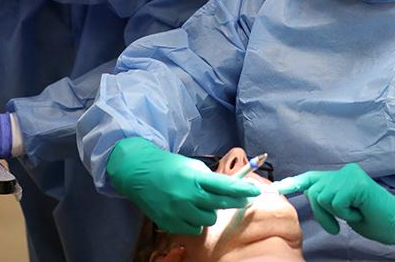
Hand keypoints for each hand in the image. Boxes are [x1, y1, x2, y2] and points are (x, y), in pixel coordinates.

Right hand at [106, 137, 261, 234]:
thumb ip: (209, 178)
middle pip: (221, 205)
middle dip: (235, 202)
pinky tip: (188, 210)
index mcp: (194, 178)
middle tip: (242, 199)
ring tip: (201, 202)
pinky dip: (195, 221)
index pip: (225, 186)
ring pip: (209, 220)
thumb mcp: (191, 166)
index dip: (242, 190)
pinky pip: (194, 228)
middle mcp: (187, 196)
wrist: (138, 173)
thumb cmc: (168, 166)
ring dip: (210, 211)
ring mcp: (178, 212)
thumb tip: (231, 187)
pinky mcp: (170, 223)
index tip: (255, 192)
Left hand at [275, 163, 394, 249]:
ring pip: (322, 197)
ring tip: (354, 213)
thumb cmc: (371, 218)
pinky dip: (346, 213)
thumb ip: (327, 198)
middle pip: (314, 192)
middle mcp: (343, 171)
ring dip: (336, 214)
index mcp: (339, 178)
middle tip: (339, 223)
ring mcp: (349, 174)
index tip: (275, 188)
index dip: (293, 183)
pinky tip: (360, 212)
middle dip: (322, 213)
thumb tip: (308, 192)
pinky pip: (336, 202)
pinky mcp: (355, 182)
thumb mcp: (343, 208)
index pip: (312, 178)